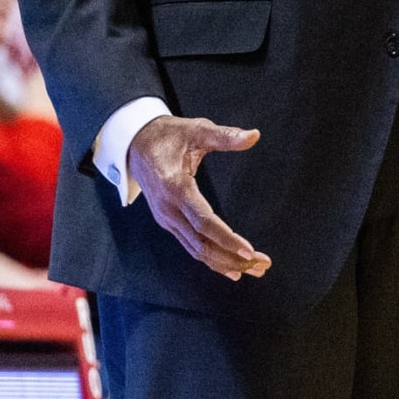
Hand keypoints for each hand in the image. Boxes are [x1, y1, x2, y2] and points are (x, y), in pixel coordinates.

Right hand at [127, 114, 271, 280]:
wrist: (135, 144)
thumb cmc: (169, 135)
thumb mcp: (196, 129)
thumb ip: (225, 136)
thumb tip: (254, 135)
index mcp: (175, 187)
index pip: (203, 221)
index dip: (226, 238)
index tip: (249, 251)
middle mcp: (168, 210)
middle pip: (202, 243)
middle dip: (233, 258)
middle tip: (263, 265)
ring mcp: (166, 219)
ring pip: (197, 250)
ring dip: (225, 263)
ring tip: (255, 269)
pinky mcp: (169, 222)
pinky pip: (191, 246)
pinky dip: (211, 259)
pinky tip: (232, 268)